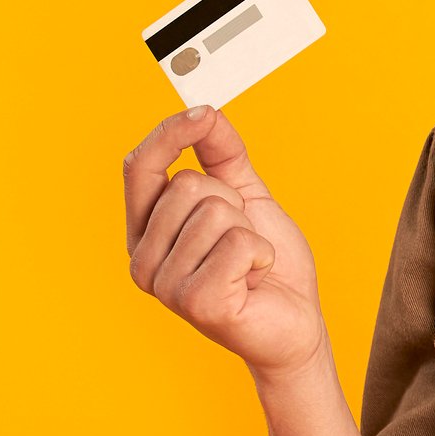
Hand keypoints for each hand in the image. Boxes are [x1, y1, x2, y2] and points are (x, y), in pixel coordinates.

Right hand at [123, 104, 328, 379]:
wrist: (294, 323)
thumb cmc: (264, 265)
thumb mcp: (246, 197)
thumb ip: (222, 154)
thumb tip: (205, 112)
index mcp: (146, 232)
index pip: (140, 169)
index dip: (169, 135)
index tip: (202, 115)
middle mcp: (144, 260)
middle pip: (188, 186)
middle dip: (233, 204)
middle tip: (241, 240)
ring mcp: (166, 286)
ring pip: (216, 213)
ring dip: (249, 233)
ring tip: (246, 264)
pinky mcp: (197, 303)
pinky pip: (238, 243)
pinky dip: (260, 253)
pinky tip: (254, 279)